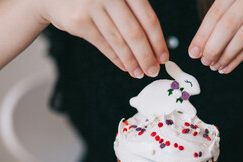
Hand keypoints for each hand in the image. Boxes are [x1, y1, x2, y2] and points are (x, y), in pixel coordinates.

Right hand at [38, 0, 168, 77]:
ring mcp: (92, 7)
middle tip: (153, 71)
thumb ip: (133, 13)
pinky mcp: (79, 22)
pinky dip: (117, 58)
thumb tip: (154, 47)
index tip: (164, 57)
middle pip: (135, 33)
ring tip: (140, 73)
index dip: (158, 41)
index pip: (148, 18)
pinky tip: (126, 67)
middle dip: (146, 56)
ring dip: (132, 62)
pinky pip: (103, 45)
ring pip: (119, 42)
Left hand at [189, 0, 242, 73]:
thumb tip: (199, 46)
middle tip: (203, 61)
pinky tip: (227, 66)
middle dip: (212, 46)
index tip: (193, 51)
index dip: (203, 34)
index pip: (216, 12)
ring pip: (241, 36)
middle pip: (227, 24)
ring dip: (225, 55)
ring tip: (213, 66)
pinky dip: (238, 58)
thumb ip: (223, 18)